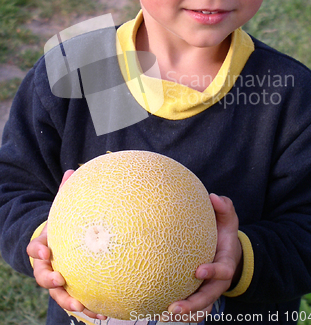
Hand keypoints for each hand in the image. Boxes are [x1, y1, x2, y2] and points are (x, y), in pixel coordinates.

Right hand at [26, 170, 106, 320]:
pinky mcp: (73, 291)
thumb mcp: (65, 211)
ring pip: (59, 295)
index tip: (45, 251)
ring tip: (83, 306)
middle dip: (49, 279)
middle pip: (42, 276)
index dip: (37, 251)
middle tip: (59, 279)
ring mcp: (60, 281)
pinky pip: (78, 302)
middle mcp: (49, 266)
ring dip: (69, 301)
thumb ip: (67, 193)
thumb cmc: (66, 226)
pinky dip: (88, 309)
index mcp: (45, 246)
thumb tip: (72, 170)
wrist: (65, 245)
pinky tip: (105, 313)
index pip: (34, 249)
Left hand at [166, 194, 242, 322]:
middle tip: (174, 307)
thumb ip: (224, 207)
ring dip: (185, 314)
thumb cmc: (224, 232)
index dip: (212, 272)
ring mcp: (210, 291)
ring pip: (201, 309)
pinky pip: (194, 311)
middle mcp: (219, 282)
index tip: (198, 271)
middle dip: (193, 304)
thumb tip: (213, 197)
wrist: (228, 250)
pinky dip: (182, 316)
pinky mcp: (202, 297)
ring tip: (165, 315)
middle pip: (209, 298)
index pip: (223, 271)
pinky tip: (161, 314)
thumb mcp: (229, 219)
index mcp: (226, 263)